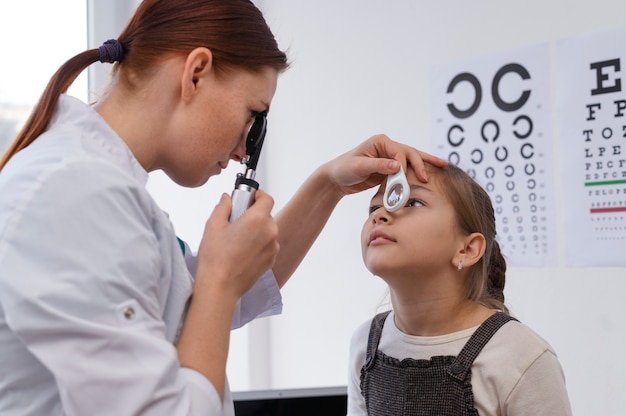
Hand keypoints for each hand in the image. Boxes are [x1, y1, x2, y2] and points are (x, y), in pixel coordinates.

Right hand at [194, 190, 279, 298]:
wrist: (220, 287)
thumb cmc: (216, 258)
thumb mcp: (213, 225)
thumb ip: (223, 207)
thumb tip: (227, 199)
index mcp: (258, 220)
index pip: (267, 198)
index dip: (258, 195)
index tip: (249, 197)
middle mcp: (270, 232)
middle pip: (266, 215)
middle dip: (252, 214)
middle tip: (236, 220)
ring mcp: (272, 248)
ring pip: (267, 231)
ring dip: (256, 230)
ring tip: (236, 239)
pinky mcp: (270, 261)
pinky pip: (267, 246)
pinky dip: (257, 245)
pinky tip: (241, 251)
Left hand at [324, 134, 446, 196]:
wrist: (335, 178)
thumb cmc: (344, 169)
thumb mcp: (359, 167)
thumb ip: (379, 166)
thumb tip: (398, 166)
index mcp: (381, 142)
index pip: (399, 152)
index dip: (404, 165)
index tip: (403, 179)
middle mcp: (387, 147)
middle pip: (410, 153)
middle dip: (420, 164)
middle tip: (427, 178)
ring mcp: (390, 157)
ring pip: (412, 159)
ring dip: (426, 164)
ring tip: (443, 166)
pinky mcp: (389, 168)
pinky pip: (406, 170)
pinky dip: (417, 171)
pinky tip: (430, 173)